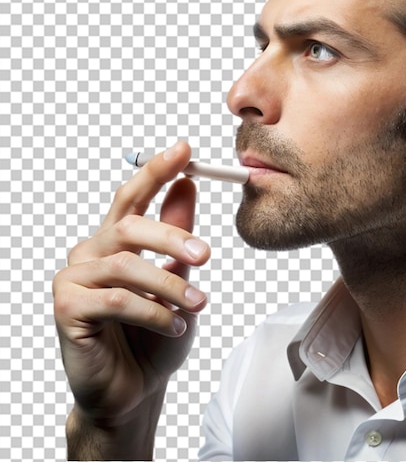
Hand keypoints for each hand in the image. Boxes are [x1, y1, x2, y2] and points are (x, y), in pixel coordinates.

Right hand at [53, 141, 209, 432]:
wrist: (135, 388)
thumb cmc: (156, 333)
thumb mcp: (178, 277)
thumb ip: (178, 232)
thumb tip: (188, 184)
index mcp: (116, 240)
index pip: (133, 195)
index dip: (157, 169)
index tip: (185, 148)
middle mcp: (91, 252)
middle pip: (130, 226)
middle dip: (173, 237)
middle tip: (207, 254)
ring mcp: (74, 278)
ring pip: (127, 265)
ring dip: (170, 285)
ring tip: (198, 304)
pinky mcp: (66, 307)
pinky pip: (115, 300)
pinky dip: (153, 312)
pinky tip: (174, 327)